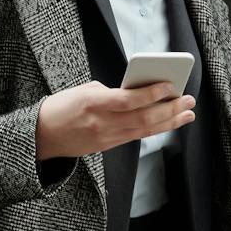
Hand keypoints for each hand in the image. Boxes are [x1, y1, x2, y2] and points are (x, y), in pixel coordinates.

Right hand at [36, 80, 195, 160]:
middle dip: (169, 109)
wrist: (42, 135)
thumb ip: (111, 92)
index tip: (170, 84)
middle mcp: (102, 123)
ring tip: (187, 113)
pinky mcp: (108, 146)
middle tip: (188, 100)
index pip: (129, 100)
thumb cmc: (61, 107)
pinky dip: (155, 129)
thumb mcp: (83, 90)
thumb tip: (138, 93)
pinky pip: (136, 137)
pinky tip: (169, 122)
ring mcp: (106, 137)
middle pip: (143, 118)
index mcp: (93, 103)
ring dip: (169, 122)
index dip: (152, 93)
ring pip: (144, 131)